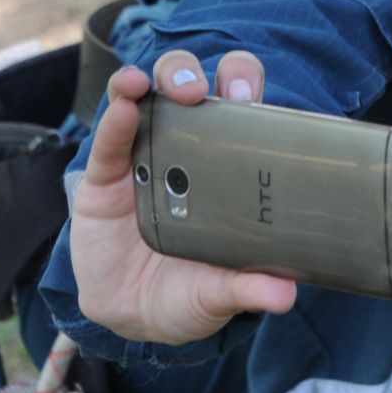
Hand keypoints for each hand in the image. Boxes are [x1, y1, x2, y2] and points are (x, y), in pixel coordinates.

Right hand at [70, 50, 297, 344]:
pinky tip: (123, 106)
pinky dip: (116, 120)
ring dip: (160, 78)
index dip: (248, 90)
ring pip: (152, 97)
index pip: (244, 109)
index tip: (250, 98)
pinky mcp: (106, 179)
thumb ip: (247, 289)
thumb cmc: (189, 292)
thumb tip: (285, 295)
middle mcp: (190, 150)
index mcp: (230, 166)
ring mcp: (145, 159)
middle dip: (202, 75)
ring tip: (164, 85)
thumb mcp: (219, 293)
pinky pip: (110, 142)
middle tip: (203, 93)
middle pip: (198, 89)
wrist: (132, 317)